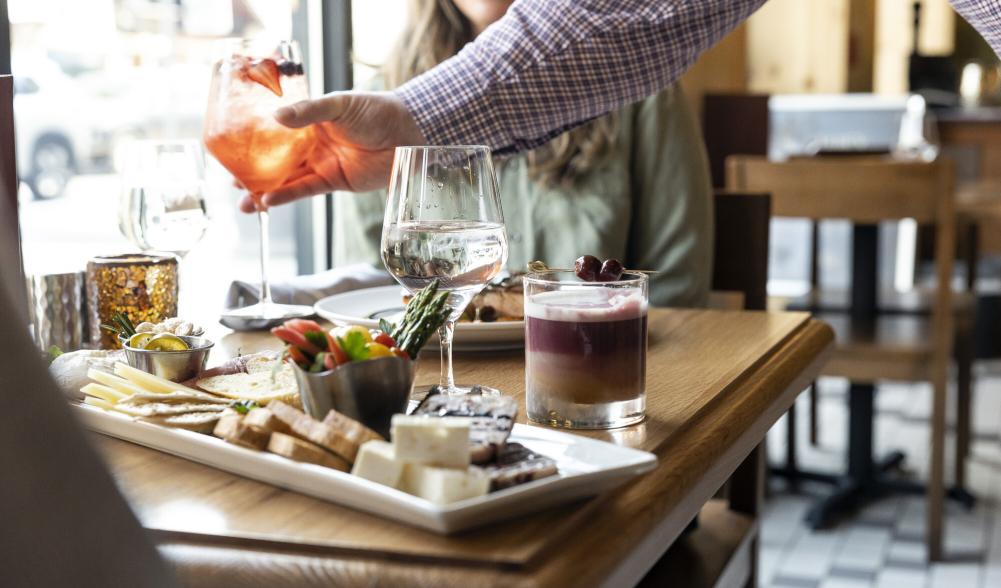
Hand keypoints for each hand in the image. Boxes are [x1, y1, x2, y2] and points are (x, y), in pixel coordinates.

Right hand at [239, 91, 425, 212]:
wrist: (409, 133)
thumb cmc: (377, 111)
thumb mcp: (340, 104)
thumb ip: (310, 112)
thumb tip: (276, 117)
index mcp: (309, 120)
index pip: (274, 131)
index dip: (252, 140)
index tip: (229, 149)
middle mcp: (311, 142)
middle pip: (275, 159)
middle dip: (252, 171)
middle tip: (230, 181)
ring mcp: (321, 162)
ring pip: (286, 179)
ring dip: (265, 191)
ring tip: (242, 203)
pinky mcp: (334, 181)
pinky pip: (305, 190)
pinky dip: (287, 196)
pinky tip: (268, 202)